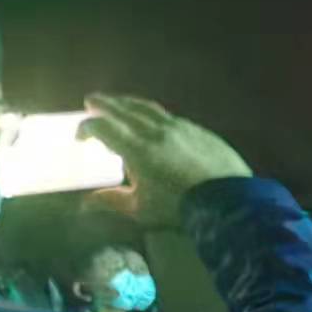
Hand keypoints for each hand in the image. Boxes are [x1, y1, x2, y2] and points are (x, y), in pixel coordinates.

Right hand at [79, 94, 250, 225]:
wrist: (231, 201)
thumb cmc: (181, 208)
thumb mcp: (142, 210)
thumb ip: (112, 202)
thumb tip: (85, 204)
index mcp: (136, 148)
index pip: (102, 128)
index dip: (86, 128)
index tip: (80, 137)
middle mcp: (155, 131)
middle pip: (123, 109)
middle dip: (103, 104)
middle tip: (90, 101)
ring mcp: (179, 127)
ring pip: (147, 108)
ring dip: (128, 103)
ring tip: (117, 103)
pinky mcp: (198, 130)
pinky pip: (169, 115)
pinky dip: (152, 113)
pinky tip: (152, 118)